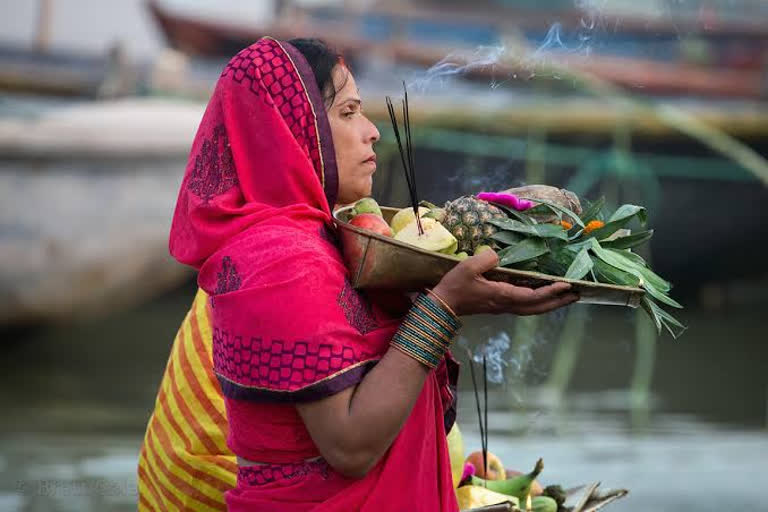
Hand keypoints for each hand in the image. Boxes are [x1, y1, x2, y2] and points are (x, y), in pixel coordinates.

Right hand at [432, 249, 578, 315]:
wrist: (443, 306)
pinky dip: (539, 303)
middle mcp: (506, 304)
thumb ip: (486, 258)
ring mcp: (503, 307)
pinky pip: (526, 306)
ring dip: (552, 304)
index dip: (551, 290)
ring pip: (533, 309)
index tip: (566, 284)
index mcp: (502, 295)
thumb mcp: (467, 267)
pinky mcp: (499, 305)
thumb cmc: (455, 286)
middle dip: (559, 301)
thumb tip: (499, 256)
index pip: (532, 296)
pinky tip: (544, 296)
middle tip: (577, 294)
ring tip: (567, 297)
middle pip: (539, 307)